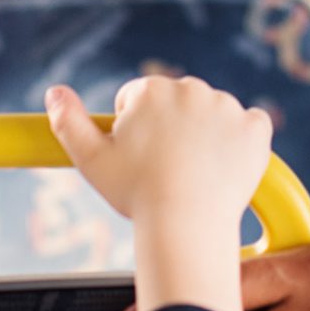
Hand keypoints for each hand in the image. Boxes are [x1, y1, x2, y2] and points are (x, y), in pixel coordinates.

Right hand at [48, 76, 273, 310]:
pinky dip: (242, 143)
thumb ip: (68, 121)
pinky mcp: (255, 128)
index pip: (139, 99)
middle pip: (178, 104)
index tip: (139, 156)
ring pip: (212, 115)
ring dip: (206, 135)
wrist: (185, 222)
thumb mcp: (89, 159)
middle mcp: (192, 88)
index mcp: (152, 89)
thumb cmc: (135, 193)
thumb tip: (53, 91)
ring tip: (194, 173)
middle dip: (171, 128)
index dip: (135, 129)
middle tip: (166, 168)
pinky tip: (226, 166)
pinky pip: (251, 126)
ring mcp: (227, 106)